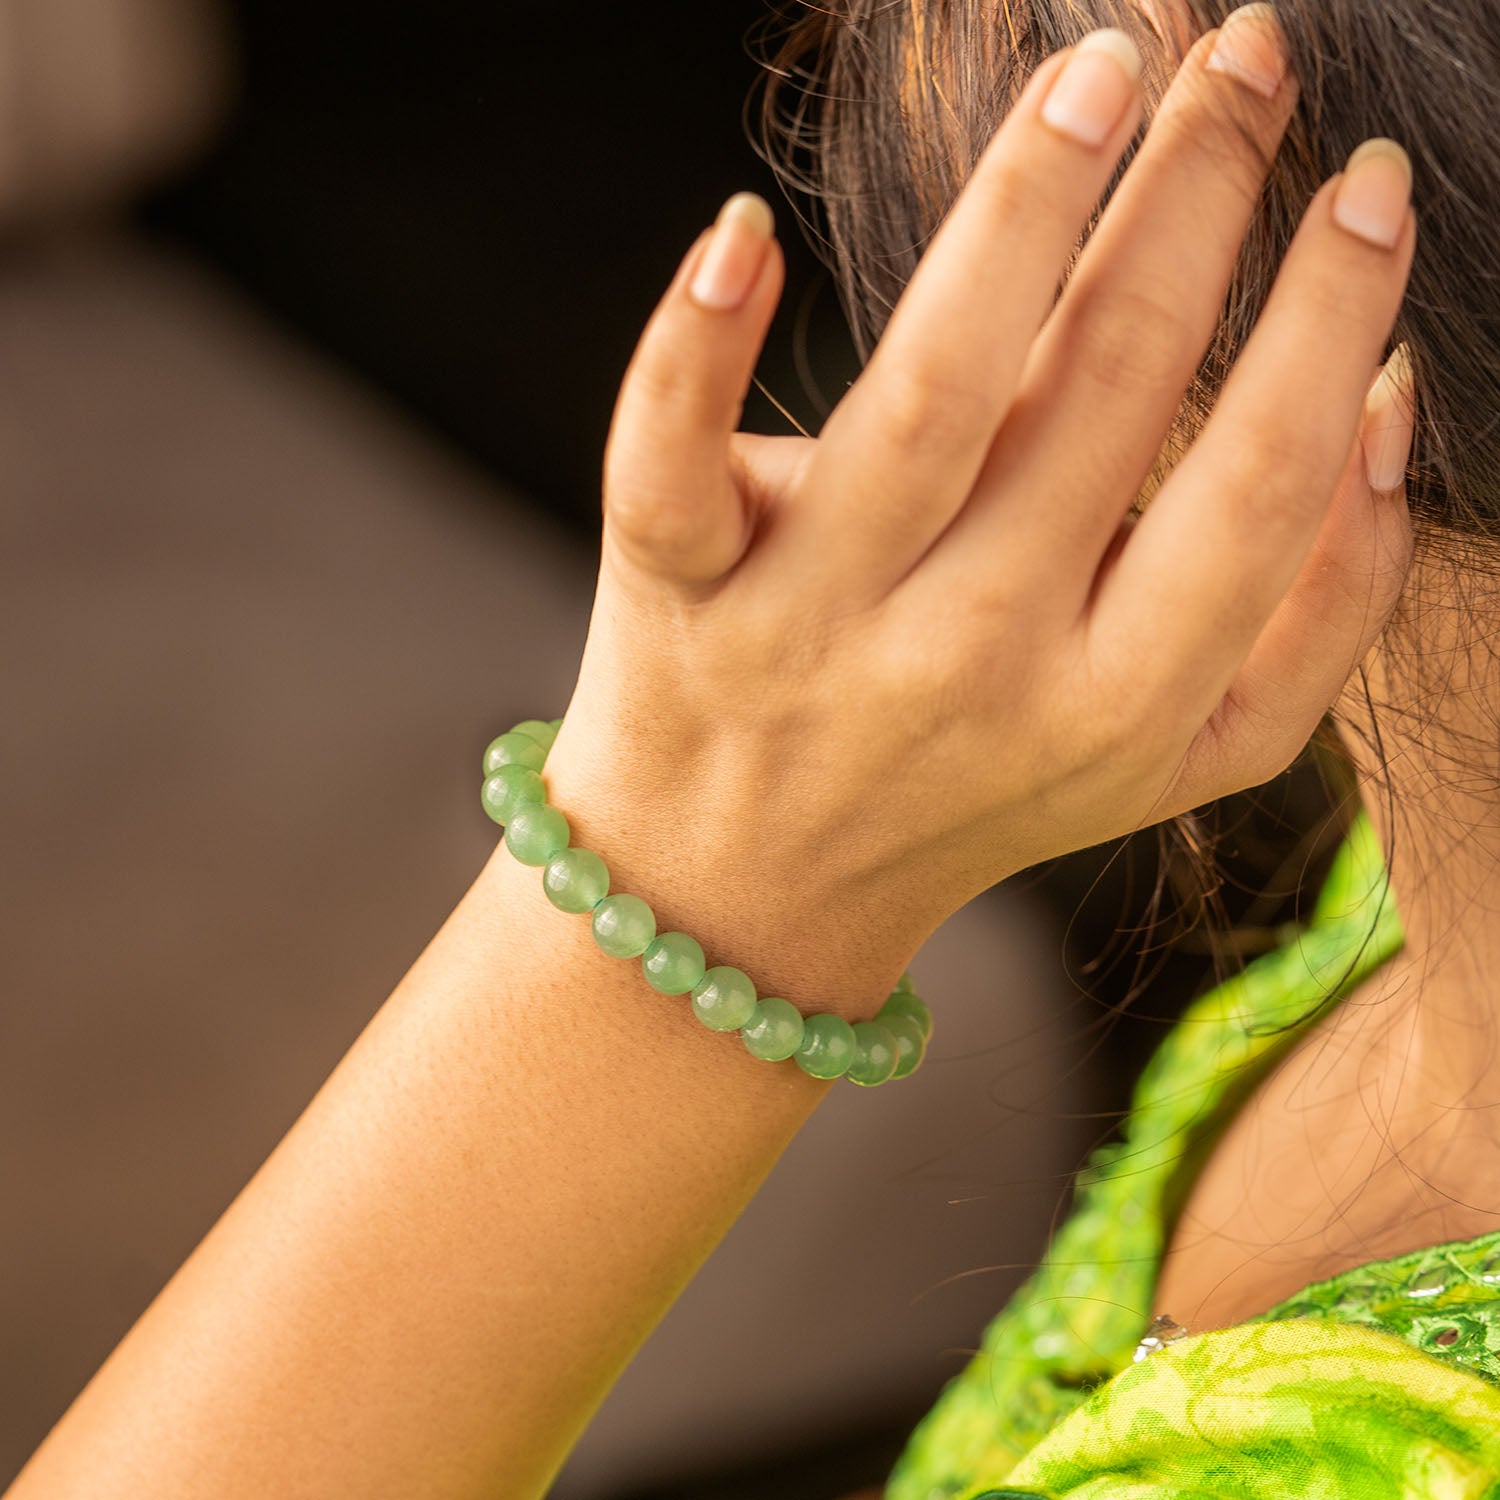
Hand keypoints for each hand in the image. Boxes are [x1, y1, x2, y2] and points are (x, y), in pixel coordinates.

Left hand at [539, 14, 1415, 1006]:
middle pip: (1106, 395)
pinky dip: (695, 347)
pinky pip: (672, 460)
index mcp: (1117, 703)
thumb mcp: (1173, 757)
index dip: (1330, 313)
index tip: (1366, 179)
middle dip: (1198, 197)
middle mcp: (971, 663)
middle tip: (1246, 57)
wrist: (750, 890)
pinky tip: (747, 236)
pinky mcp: (676, 594)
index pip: (1257, 484)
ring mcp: (813, 628)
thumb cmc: (974, 790)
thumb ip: (1314, 616)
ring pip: (929, 396)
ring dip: (1022, 209)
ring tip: (1098, 78)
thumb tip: (1387, 408)